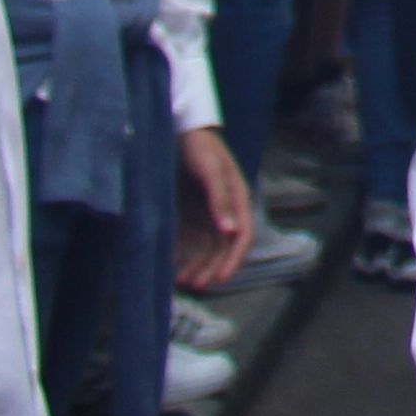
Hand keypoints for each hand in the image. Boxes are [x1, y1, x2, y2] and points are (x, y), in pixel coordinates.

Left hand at [175, 127, 253, 287]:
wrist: (181, 130)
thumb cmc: (200, 147)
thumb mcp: (211, 170)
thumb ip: (221, 199)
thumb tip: (231, 232)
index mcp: (238, 198)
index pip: (243, 236)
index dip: (234, 259)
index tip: (221, 278)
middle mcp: (225, 209)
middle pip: (224, 246)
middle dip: (212, 267)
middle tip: (196, 285)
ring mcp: (206, 212)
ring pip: (206, 247)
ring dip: (197, 264)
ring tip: (181, 280)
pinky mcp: (189, 212)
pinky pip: (189, 240)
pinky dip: (183, 254)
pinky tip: (172, 266)